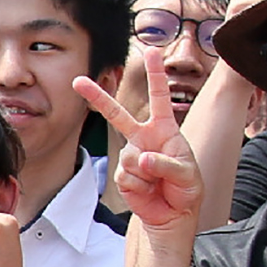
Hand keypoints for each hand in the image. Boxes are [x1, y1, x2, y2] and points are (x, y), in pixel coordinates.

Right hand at [76, 50, 203, 228]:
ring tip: (158, 183)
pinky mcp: (123, 176)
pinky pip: (126, 177)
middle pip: (118, 114)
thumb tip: (142, 159)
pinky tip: (148, 190)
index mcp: (165, 130)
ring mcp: (132, 156)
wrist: (172, 215)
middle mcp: (145, 138)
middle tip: (78, 81)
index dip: (156, 74)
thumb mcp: (188, 174)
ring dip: (145, 173)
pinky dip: (138, 186)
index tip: (152, 51)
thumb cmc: (186, 189)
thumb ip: (166, 164)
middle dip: (97, 97)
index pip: (160, 98)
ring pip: (129, 157)